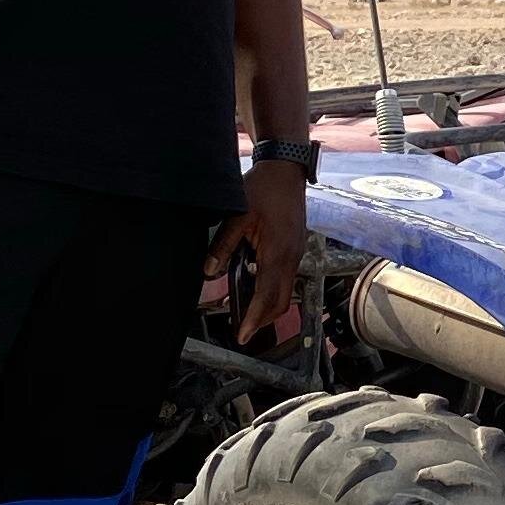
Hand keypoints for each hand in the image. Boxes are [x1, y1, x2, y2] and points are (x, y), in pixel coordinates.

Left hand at [209, 160, 307, 341]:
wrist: (286, 169)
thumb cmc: (263, 189)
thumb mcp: (237, 216)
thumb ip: (223, 246)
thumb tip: (209, 273)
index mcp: (277, 253)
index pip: (266, 296)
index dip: (254, 319)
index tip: (243, 336)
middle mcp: (291, 257)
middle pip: (281, 301)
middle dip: (263, 320)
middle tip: (244, 331)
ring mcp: (296, 252)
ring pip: (284, 290)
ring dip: (267, 304)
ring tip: (246, 312)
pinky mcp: (295, 246)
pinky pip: (285, 275)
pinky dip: (271, 288)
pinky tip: (253, 283)